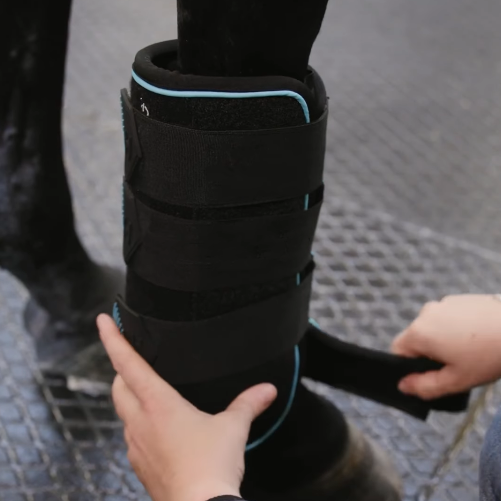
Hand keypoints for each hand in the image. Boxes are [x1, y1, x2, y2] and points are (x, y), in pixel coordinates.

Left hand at [97, 314, 276, 500]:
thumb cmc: (211, 467)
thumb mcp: (233, 428)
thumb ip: (248, 403)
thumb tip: (268, 390)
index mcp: (158, 404)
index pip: (127, 363)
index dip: (113, 338)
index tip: (105, 320)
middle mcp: (140, 422)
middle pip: (118, 386)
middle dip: (121, 368)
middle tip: (133, 358)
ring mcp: (136, 445)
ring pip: (123, 412)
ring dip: (130, 398)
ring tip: (148, 393)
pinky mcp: (140, 465)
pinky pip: (131, 437)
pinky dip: (139, 424)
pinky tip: (159, 430)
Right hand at [391, 295, 500, 398]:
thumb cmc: (489, 356)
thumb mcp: (457, 380)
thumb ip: (425, 387)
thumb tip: (402, 386)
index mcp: (419, 332)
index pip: (397, 351)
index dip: (409, 366)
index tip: (432, 375)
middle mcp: (425, 313)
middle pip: (416, 338)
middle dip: (430, 353)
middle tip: (457, 366)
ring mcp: (442, 303)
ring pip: (433, 328)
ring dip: (443, 340)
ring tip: (472, 351)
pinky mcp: (458, 299)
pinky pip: (447, 317)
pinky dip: (456, 328)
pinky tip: (478, 337)